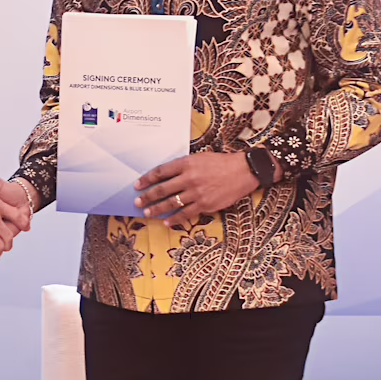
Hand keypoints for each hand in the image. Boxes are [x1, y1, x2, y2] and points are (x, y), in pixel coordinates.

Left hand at [133, 151, 263, 221]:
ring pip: (171, 203)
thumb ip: (183, 165)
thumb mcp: (199, 157)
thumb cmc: (221, 162)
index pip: (161, 171)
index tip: (137, 184)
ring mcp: (197, 192)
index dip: (147, 179)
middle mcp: (189, 178)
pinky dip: (174, 219)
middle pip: (162, 189)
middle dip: (147, 196)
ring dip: (157, 209)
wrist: (243, 171)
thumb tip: (166, 175)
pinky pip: (186, 213)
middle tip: (137, 202)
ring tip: (147, 213)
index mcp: (186, 163)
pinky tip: (166, 222)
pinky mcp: (205, 204)